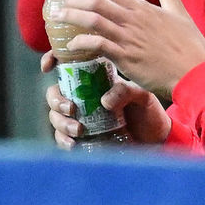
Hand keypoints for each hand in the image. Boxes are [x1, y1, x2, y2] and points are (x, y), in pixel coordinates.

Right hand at [42, 53, 169, 147]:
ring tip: (78, 130)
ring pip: (56, 116)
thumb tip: (105, 101)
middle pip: (55, 93)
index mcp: (97, 79)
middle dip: (56, 100)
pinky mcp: (83, 138)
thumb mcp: (142, 96)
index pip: (69, 65)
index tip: (47, 66)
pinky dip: (63, 140)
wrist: (156, 140)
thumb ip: (126, 91)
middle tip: (71, 108)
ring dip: (61, 123)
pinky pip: (62, 138)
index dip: (53, 60)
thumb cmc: (149, 112)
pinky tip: (73, 144)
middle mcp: (85, 96)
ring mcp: (82, 117)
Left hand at [57, 0, 204, 95]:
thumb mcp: (179, 11)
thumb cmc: (189, 44)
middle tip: (60, 3)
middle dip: (75, 0)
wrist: (195, 71)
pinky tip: (72, 45)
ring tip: (58, 19)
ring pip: (94, 21)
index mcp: (144, 7)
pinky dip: (82, 43)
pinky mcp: (127, 58)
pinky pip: (98, 45)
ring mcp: (129, 38)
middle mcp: (134, 19)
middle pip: (98, 1)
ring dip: (72, 18)